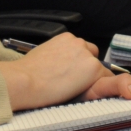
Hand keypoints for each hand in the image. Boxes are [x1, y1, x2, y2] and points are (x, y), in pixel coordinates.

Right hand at [0, 32, 130, 111]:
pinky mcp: (93, 68)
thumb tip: (60, 64)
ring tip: (75, 90)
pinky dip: (97, 87)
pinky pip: (105, 79)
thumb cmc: (27, 73)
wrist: (25, 81)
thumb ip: (58, 55)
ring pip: (99, 69)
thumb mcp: (44, 55)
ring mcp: (87, 55)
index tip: (72, 73)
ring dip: (91, 78)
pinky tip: (82, 93)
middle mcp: (78, 43)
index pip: (81, 49)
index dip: (78, 64)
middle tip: (74, 82)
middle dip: (86, 68)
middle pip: (93, 56)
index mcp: (66, 38)